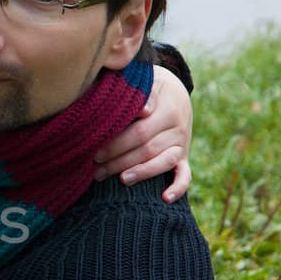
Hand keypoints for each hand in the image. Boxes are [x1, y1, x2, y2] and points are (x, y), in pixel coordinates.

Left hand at [95, 64, 191, 201]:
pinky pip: (185, 175)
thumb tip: (144, 109)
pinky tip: (165, 198)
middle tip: (96, 168)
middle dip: (119, 160)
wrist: (174, 91)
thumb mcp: (148, 81)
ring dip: (141, 173)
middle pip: (147, 149)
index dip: (117, 144)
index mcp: (168, 109)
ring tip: (120, 180)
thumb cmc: (148, 86)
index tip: (95, 150)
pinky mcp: (184, 157)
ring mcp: (182, 144)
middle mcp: (178, 128)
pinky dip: (178, 188)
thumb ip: (144, 93)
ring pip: (163, 162)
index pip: (140, 131)